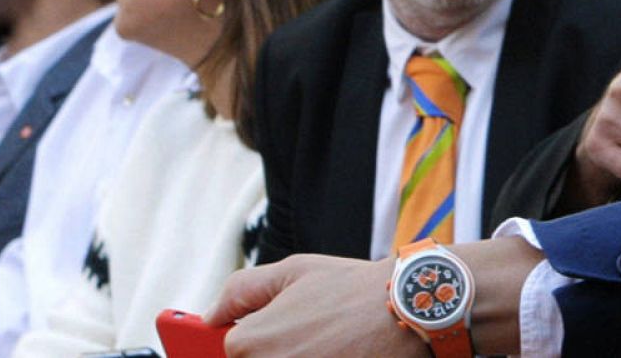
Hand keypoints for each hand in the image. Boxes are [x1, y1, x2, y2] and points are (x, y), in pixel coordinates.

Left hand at [207, 253, 415, 356]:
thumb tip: (211, 315)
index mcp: (251, 342)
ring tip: (331, 345)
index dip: (258, 337)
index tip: (283, 331)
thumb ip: (242, 290)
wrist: (409, 310)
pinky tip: (342, 351)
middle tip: (315, 336)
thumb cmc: (354, 289)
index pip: (232, 351)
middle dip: (280, 350)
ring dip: (299, 356)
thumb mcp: (294, 271)